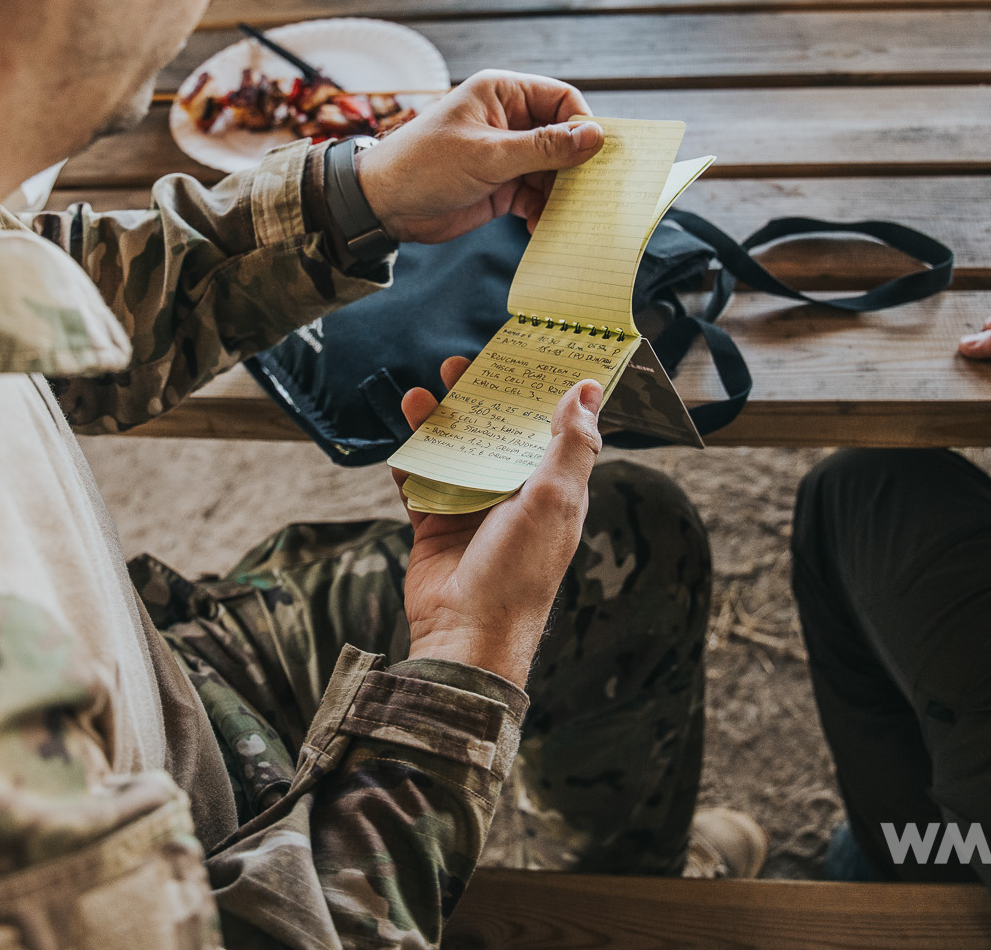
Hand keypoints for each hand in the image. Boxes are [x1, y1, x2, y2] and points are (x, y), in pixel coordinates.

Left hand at [355, 70, 602, 242]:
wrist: (382, 206)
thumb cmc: (424, 165)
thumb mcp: (487, 155)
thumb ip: (543, 147)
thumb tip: (595, 136)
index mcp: (503, 93)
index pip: (562, 100)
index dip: (583, 125)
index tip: (596, 157)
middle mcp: (509, 120)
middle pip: (563, 138)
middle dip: (576, 166)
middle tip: (592, 193)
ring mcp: (507, 155)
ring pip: (554, 171)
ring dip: (562, 195)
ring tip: (568, 217)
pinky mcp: (503, 186)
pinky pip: (538, 196)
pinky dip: (545, 211)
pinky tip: (543, 228)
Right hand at [393, 357, 602, 687]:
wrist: (466, 636)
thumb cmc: (519, 574)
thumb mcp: (554, 501)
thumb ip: (570, 444)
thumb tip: (588, 389)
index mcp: (552, 490)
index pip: (548, 430)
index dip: (538, 393)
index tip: (525, 354)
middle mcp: (513, 497)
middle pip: (495, 434)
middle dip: (479, 399)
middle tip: (460, 364)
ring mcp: (472, 511)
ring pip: (454, 453)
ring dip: (438, 424)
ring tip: (421, 394)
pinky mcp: (435, 526)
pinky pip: (420, 484)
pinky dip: (410, 461)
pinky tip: (402, 440)